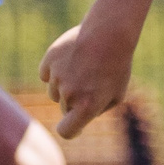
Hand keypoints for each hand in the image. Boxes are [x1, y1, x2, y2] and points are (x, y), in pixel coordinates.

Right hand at [38, 21, 133, 138]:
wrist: (109, 33)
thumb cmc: (117, 66)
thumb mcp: (117, 94)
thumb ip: (97, 110)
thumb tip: (79, 118)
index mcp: (87, 107)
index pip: (66, 131)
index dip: (71, 130)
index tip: (75, 127)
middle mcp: (70, 94)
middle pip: (64, 109)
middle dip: (75, 103)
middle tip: (91, 84)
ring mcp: (57, 77)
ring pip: (54, 92)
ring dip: (65, 86)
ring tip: (84, 69)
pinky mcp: (49, 61)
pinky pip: (46, 74)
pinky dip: (55, 70)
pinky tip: (71, 59)